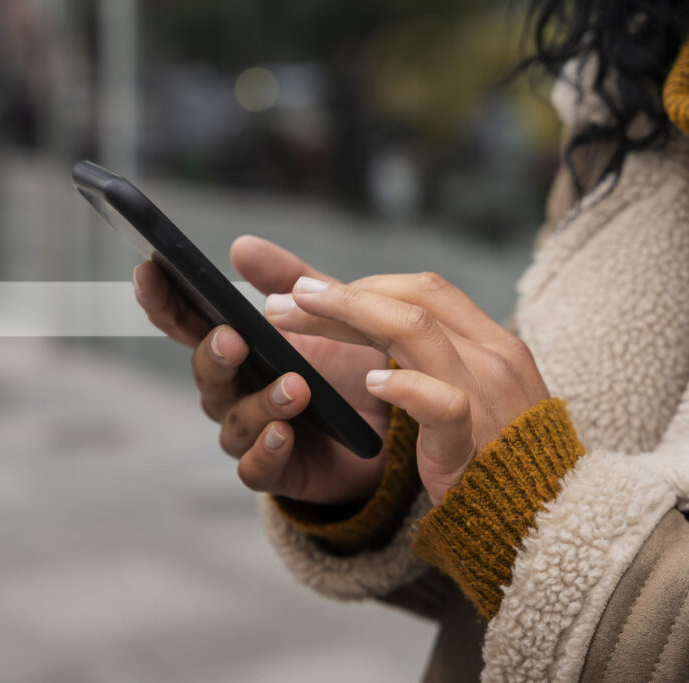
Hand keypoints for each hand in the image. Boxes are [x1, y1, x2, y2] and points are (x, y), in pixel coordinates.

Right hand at [133, 236, 388, 504]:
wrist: (391, 425)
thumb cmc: (346, 364)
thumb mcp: (326, 310)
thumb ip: (287, 279)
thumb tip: (240, 246)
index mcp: (234, 346)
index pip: (185, 322)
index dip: (162, 298)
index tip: (148, 270)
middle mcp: (232, 390)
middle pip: (205, 373)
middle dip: (214, 354)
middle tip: (232, 338)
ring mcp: (250, 431)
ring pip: (234, 421)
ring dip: (261, 403)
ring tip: (296, 388)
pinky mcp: (276, 469)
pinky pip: (255, 467)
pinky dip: (267, 451)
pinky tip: (284, 433)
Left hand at [265, 272, 550, 504]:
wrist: (541, 521)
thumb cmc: (491, 453)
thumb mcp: (461, 391)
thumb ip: (414, 356)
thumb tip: (360, 318)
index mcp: (490, 343)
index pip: (424, 292)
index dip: (365, 284)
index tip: (312, 291)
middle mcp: (491, 359)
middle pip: (410, 303)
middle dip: (342, 294)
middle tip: (286, 294)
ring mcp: (486, 398)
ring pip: (417, 333)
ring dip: (347, 316)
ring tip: (296, 315)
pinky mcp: (472, 445)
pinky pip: (444, 405)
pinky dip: (405, 387)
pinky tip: (370, 384)